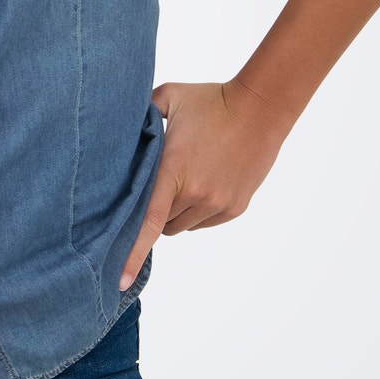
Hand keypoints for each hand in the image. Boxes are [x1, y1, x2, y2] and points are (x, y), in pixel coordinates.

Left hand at [119, 77, 290, 288]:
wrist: (261, 108)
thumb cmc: (211, 100)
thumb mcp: (169, 97)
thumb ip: (140, 113)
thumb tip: (119, 124)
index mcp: (173, 170)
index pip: (147, 222)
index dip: (132, 254)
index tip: (119, 281)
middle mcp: (196, 193)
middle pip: (162, 223)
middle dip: (155, 210)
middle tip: (159, 183)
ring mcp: (218, 203)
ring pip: (183, 226)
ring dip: (177, 212)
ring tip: (186, 177)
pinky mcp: (234, 208)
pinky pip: (205, 222)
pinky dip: (198, 211)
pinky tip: (205, 182)